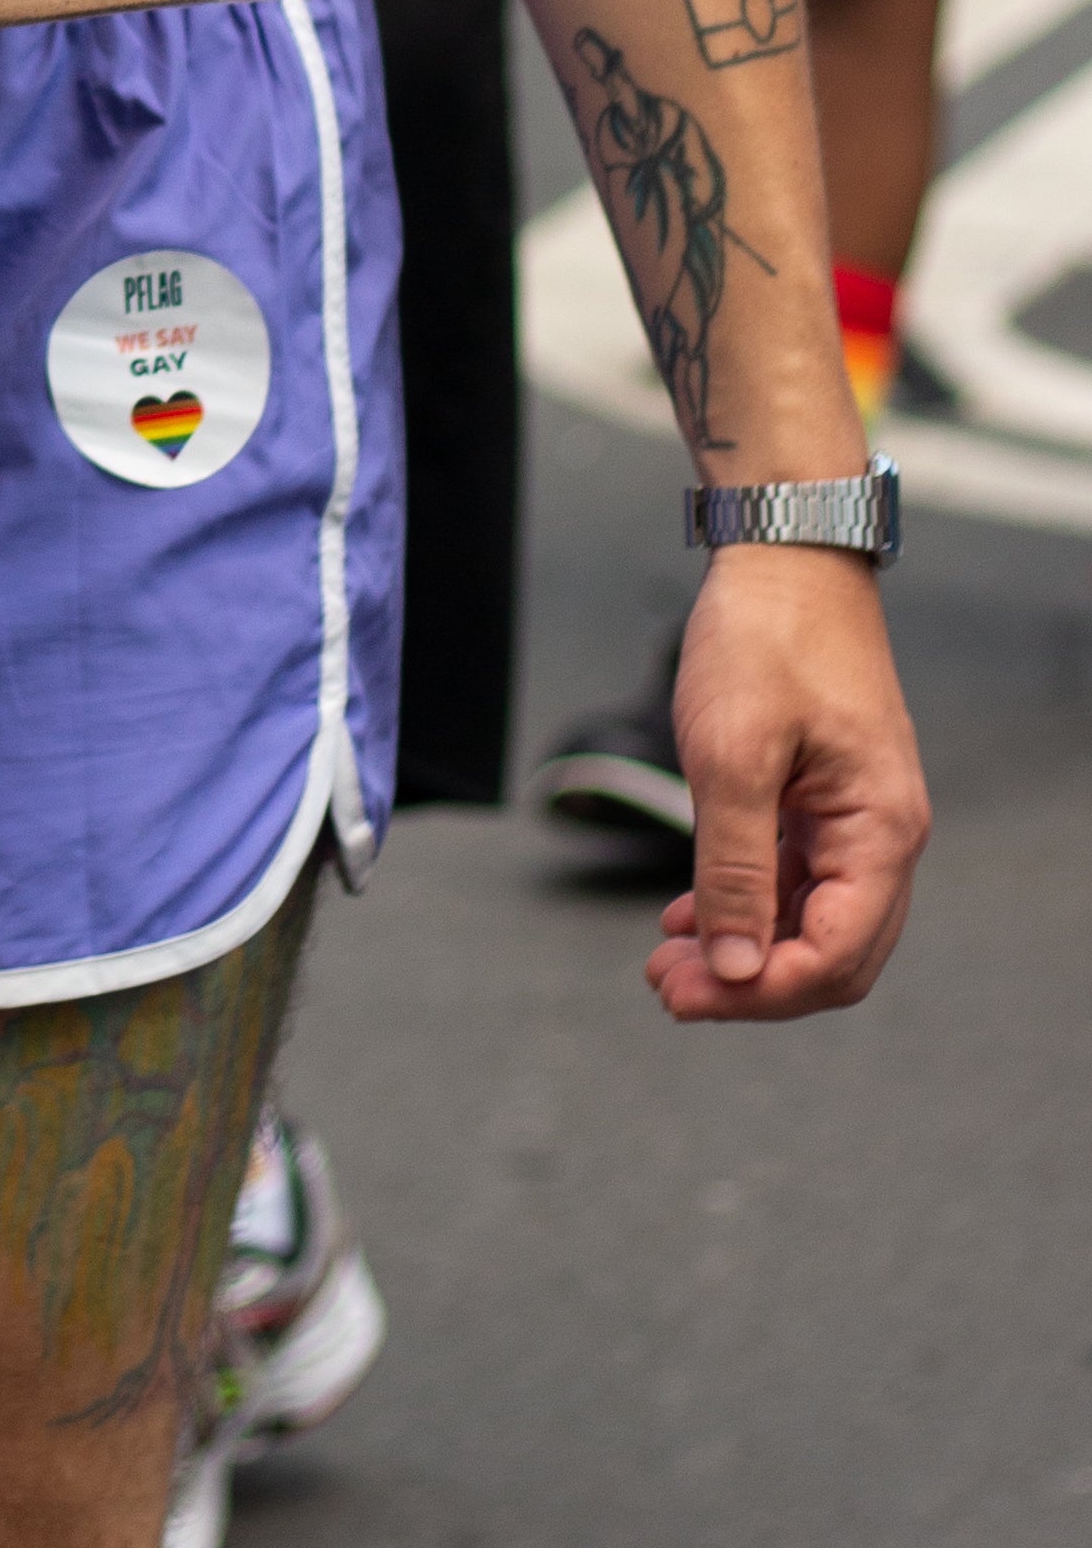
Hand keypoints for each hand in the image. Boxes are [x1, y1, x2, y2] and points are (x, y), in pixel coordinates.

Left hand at [645, 542, 928, 1021]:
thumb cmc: (766, 639)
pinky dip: (746, 907)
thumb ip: (735, 870)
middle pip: (831, 955)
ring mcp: (855, 819)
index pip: (836, 956)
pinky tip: (689, 916)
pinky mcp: (823, 801)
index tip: (685, 994)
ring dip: (744, 950)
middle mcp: (882, 836)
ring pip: (811, 924)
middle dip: (750, 984)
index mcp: (880, 831)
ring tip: (668, 960)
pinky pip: (796, 881)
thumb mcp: (732, 756)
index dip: (761, 992)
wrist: (783, 553)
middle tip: (666, 987)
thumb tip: (737, 969)